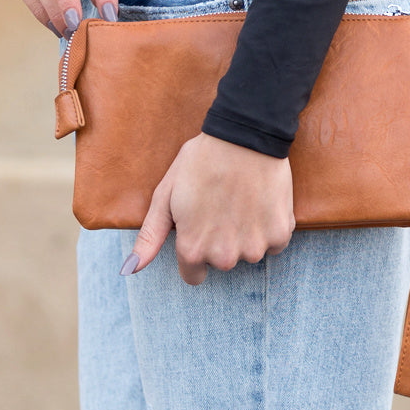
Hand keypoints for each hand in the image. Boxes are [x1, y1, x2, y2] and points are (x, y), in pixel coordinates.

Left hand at [121, 132, 295, 284]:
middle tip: (220, 204)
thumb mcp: (166, 195)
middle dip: (220, 241)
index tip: (201, 225)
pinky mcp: (280, 234)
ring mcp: (254, 247)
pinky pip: (274, 242)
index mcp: (192, 249)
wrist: (244, 136)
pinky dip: (269, 227)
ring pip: (249, 252)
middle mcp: (224, 257)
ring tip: (241, 199)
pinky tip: (261, 200)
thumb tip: (130, 270)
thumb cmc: (200, 161)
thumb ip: (150, 236)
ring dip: (246, 234)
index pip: (193, 274)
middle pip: (222, 262)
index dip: (195, 248)